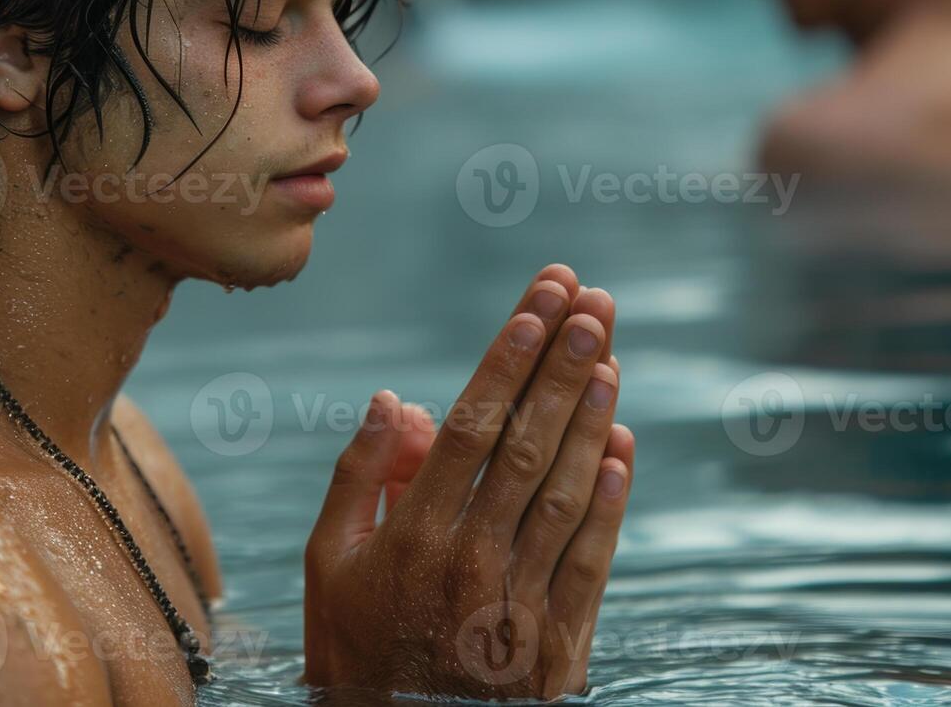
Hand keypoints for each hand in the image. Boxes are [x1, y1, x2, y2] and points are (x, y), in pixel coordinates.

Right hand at [303, 265, 633, 700]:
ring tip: (610, 356)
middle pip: (527, 445)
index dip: (507, 365)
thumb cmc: (354, 647)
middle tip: (592, 303)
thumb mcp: (326, 564)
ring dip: (593, 419)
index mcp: (412, 534)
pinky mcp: (557, 641)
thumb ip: (358, 477)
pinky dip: (613, 501)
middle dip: (562, 366)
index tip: (535, 309)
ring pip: (567, 493)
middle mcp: (470, 559)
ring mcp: (519, 600)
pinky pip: (590, 559)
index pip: (471, 429)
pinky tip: (624, 448)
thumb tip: (394, 398)